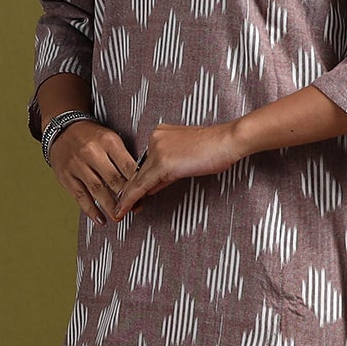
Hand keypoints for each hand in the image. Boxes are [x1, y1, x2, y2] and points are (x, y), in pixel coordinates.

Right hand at [48, 121, 138, 224]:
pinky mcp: (66, 177)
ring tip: (120, 216)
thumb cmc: (91, 136)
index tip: (145, 193)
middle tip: (136, 208)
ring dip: (111, 206)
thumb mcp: (110, 138)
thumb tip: (140, 180)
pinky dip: (91, 210)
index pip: (127, 166)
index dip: (137, 182)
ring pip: (98, 190)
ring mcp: (78, 165)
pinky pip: (81, 197)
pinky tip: (100, 219)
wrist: (63, 130)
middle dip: (126, 197)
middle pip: (114, 180)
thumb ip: (124, 157)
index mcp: (108, 141)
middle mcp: (92, 152)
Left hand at [111, 121, 246, 217]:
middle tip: (120, 207)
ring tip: (119, 211)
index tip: (131, 193)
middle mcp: (155, 139)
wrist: (228, 141)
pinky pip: (142, 185)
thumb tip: (153, 186)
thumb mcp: (187, 159)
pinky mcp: (163, 163)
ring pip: (138, 179)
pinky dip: (131, 198)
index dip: (139, 180)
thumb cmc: (215, 149)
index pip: (146, 163)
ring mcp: (157, 150)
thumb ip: (168, 170)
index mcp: (160, 134)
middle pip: (139, 171)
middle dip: (130, 190)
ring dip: (127, 197)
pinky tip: (124, 208)